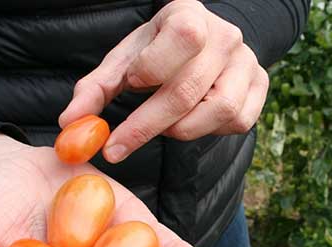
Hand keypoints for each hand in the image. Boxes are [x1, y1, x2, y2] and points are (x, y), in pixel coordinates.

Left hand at [59, 0, 269, 162]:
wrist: (201, 46)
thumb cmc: (157, 53)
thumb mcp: (125, 61)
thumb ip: (96, 89)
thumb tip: (69, 124)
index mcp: (191, 15)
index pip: (184, 37)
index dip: (154, 67)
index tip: (131, 84)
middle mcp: (226, 36)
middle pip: (190, 89)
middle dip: (147, 125)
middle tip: (117, 147)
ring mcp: (248, 62)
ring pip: (219, 110)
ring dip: (181, 129)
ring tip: (163, 125)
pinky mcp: (261, 86)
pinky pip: (239, 121)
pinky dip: (210, 131)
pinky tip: (192, 121)